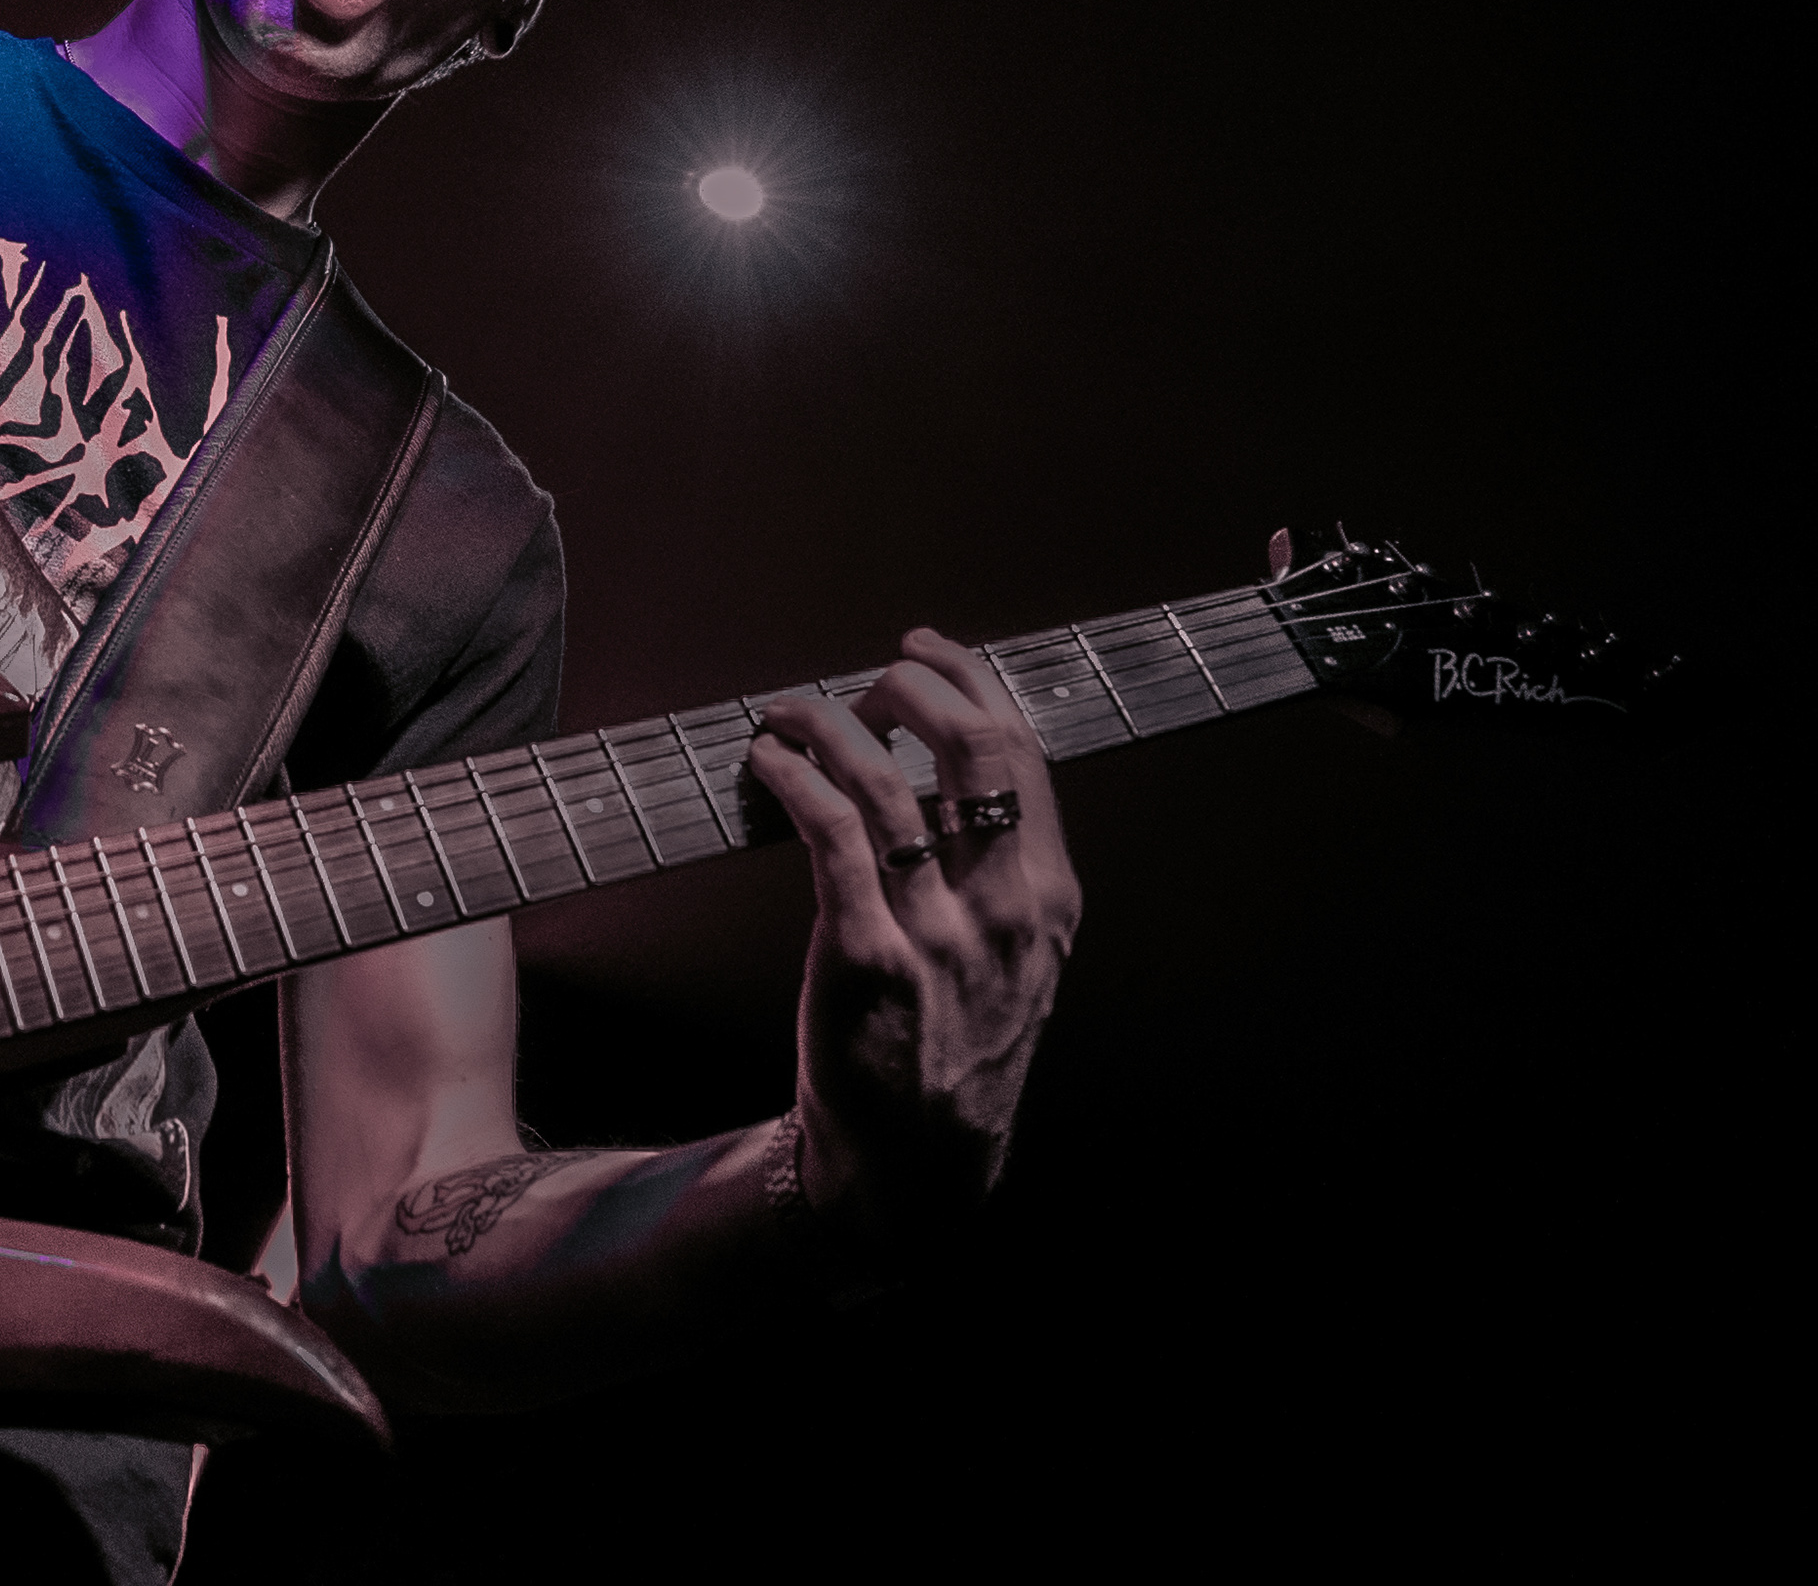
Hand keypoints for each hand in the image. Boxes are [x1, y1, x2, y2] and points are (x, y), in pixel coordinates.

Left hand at [745, 629, 1083, 1244]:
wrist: (914, 1168)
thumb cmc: (951, 1050)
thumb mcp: (1014, 961)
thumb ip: (997, 870)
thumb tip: (941, 766)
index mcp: (1050, 900)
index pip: (1024, 753)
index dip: (971, 681)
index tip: (923, 650)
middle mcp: (1006, 910)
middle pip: (972, 746)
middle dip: (910, 686)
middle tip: (862, 681)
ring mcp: (938, 935)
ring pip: (888, 780)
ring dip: (829, 722)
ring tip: (789, 711)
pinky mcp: (865, 957)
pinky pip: (830, 835)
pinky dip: (795, 778)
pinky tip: (768, 762)